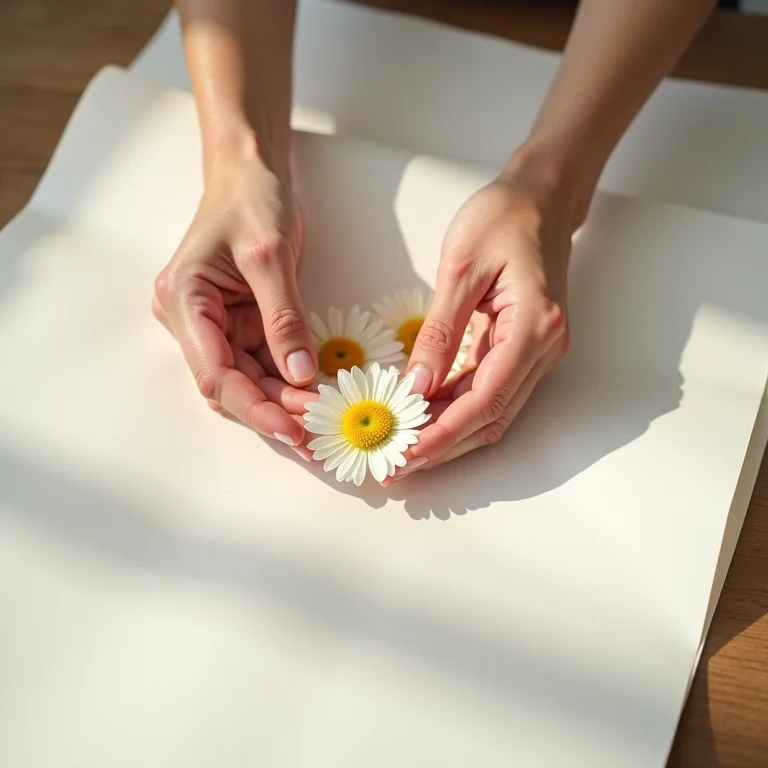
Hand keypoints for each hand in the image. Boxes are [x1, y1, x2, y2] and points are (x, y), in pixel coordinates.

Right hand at [152, 152, 318, 451]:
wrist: (251, 175)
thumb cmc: (252, 201)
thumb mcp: (271, 256)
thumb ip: (284, 318)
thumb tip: (301, 376)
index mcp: (184, 301)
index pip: (214, 373)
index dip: (253, 406)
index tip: (293, 429)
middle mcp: (193, 321)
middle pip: (232, 383)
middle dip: (274, 410)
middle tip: (318, 435)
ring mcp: (216, 326)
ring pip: (249, 379)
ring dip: (284, 402)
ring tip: (324, 422)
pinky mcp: (239, 325)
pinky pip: (264, 363)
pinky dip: (289, 382)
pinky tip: (317, 398)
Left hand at [385, 163, 578, 482]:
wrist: (543, 196)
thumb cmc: (503, 216)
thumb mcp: (461, 269)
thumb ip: (440, 332)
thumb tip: (416, 386)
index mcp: (534, 326)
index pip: (485, 400)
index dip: (443, 434)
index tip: (405, 454)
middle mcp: (546, 349)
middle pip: (493, 418)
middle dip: (444, 446)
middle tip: (397, 464)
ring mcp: (542, 351)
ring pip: (495, 411)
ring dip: (452, 433)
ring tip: (406, 446)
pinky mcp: (529, 347)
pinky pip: (494, 390)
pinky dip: (460, 408)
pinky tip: (428, 414)